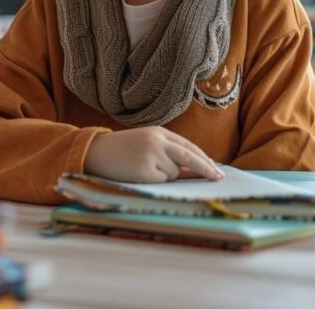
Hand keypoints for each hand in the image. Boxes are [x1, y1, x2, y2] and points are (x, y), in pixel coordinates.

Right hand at [84, 126, 223, 182]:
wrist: (95, 152)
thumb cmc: (122, 151)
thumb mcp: (147, 145)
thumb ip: (169, 154)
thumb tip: (195, 171)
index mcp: (159, 132)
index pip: (189, 146)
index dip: (204, 159)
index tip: (217, 171)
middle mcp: (158, 141)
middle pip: (190, 157)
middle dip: (206, 169)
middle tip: (219, 179)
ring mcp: (152, 155)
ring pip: (174, 172)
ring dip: (165, 175)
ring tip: (142, 168)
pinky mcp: (145, 170)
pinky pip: (162, 182)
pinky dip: (155, 182)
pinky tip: (138, 173)